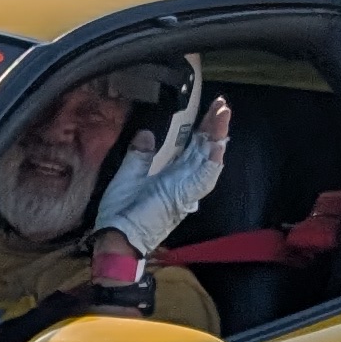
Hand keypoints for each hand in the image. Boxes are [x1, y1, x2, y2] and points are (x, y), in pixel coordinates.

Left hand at [95, 86, 232, 257]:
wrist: (116, 237)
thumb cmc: (121, 212)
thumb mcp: (127, 175)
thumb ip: (139, 155)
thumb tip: (146, 134)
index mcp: (170, 176)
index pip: (191, 147)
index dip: (200, 129)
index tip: (208, 110)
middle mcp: (182, 182)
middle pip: (203, 149)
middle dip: (214, 126)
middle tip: (222, 104)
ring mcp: (185, 189)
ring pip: (208, 159)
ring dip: (217, 137)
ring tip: (223, 114)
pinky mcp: (184, 197)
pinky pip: (204, 178)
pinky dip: (213, 161)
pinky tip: (218, 143)